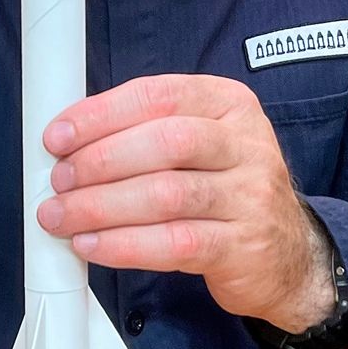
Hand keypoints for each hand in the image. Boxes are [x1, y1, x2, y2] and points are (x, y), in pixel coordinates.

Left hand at [37, 75, 334, 331]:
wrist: (289, 253)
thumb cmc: (227, 190)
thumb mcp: (203, 143)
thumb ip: (148, 132)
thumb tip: (70, 140)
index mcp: (229, 103)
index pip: (159, 95)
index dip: (102, 114)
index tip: (58, 136)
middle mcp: (246, 143)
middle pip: (166, 141)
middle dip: (101, 160)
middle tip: (59, 180)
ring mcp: (250, 195)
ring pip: (167, 194)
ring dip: (102, 206)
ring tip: (62, 216)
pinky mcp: (243, 246)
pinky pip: (174, 243)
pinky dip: (124, 245)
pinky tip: (92, 246)